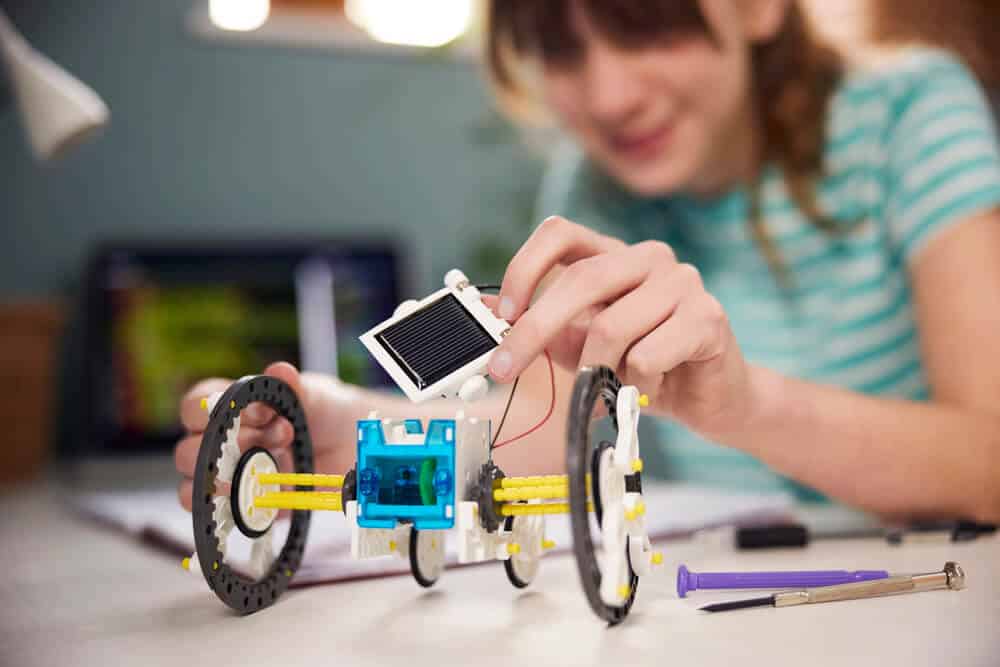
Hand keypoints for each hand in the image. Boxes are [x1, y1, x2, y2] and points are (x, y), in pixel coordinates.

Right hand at [173, 362, 361, 510]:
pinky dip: (230, 509)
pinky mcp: (243, 505)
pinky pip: (218, 514)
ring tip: (266, 470)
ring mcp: (229, 476)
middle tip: (280, 438)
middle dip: (233, 446)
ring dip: (227, 479)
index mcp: (229, 407)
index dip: (215, 409)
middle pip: (190, 450)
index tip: (261, 413)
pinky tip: (257, 498)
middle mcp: (221, 442)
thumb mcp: (315, 397)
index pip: (195, 406)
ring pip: (194, 485)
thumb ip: (297, 388)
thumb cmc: (323, 413)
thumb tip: (280, 371)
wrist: (350, 448)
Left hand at [487, 216, 757, 438]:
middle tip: (505, 369)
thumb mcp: (583, 349)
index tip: (502, 312)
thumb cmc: (645, 368)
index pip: (560, 234)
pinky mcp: (708, 317)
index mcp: (614, 256)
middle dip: (534, 330)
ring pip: (611, 328)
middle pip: (581, 279)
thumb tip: (490, 319)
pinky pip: (647, 355)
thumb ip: (548, 332)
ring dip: (599, 372)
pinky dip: (637, 385)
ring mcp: (683, 282)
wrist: (712, 399)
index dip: (524, 268)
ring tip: (611, 389)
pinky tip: (651, 388)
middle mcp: (649, 258)